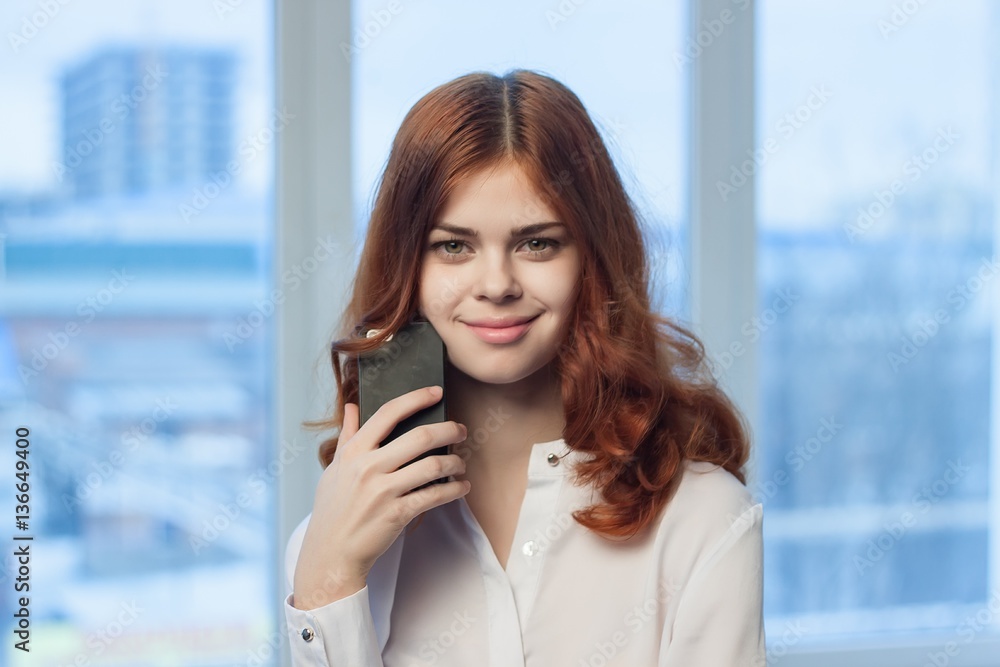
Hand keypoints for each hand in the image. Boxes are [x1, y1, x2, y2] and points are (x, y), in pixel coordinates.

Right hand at [292, 386, 469, 609]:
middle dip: (448, 430)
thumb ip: (348, 436)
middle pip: (419, 437)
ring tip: (460, 463)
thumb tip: (352, 407)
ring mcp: (383, 491)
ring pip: (432, 466)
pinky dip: (453, 489)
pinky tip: (461, 487)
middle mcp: (368, 467)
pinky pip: (434, 495)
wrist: (330, 553)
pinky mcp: (397, 514)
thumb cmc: (333, 509)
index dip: (416, 398)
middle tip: (460, 430)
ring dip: (455, 462)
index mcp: (353, 452)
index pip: (388, 413)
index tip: (435, 392)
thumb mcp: (335, 469)